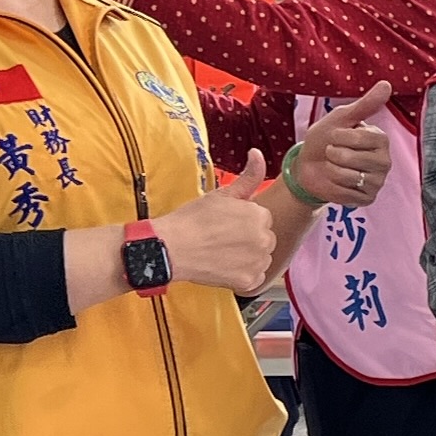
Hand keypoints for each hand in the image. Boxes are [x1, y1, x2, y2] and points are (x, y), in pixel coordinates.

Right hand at [156, 152, 285, 292]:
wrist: (171, 248)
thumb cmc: (193, 219)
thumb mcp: (221, 194)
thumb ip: (247, 176)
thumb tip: (257, 153)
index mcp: (260, 215)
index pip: (261, 219)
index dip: (242, 222)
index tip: (224, 225)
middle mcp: (264, 239)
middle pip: (264, 239)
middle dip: (248, 239)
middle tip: (221, 239)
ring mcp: (258, 262)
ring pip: (261, 259)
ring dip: (248, 258)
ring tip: (222, 253)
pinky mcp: (249, 282)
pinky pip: (255, 278)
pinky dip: (243, 275)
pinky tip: (224, 267)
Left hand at [289, 85, 395, 209]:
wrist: (308, 166)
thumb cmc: (324, 139)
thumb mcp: (340, 118)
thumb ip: (365, 104)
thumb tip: (386, 84)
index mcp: (380, 139)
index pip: (361, 138)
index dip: (340, 137)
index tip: (334, 136)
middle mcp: (384, 161)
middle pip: (355, 159)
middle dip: (334, 155)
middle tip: (332, 154)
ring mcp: (377, 181)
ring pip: (350, 177)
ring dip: (332, 171)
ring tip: (333, 167)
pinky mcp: (368, 198)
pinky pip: (348, 193)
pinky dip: (334, 187)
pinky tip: (336, 182)